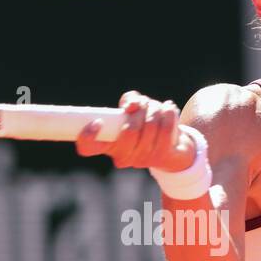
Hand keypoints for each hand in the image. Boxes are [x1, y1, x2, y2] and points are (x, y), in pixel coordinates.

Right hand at [76, 91, 193, 172]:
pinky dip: (168, 113)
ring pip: (149, 126)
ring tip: (157, 106)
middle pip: (128, 130)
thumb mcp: (133, 110)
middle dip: (139, 110)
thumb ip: (129, 100)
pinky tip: (168, 108)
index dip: (87, 137)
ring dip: (154, 109)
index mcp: (108, 146)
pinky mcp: (162, 157)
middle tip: (143, 104)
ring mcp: (143, 160)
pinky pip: (165, 129)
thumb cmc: (146, 124)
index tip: (98, 122)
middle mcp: (123, 157)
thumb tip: (132, 106)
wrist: (173, 147)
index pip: (87, 148)